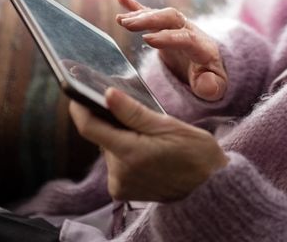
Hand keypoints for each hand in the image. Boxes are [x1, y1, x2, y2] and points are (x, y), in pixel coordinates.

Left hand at [70, 88, 227, 201]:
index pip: (90, 129)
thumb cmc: (195, 152)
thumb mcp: (168, 125)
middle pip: (101, 138)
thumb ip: (134, 112)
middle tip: (136, 113)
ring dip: (121, 138)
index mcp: (131, 154)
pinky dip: (125, 152)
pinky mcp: (123, 192)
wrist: (210, 186)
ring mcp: (120, 185)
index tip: (76, 95)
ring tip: (148, 135)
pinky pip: (116, 163)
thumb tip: (108, 94)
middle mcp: (120, 174)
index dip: (80, 109)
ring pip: (109, 149)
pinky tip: (146, 151)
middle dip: (113, 122)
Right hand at [115, 0, 227, 101]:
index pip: (186, 37)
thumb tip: (205, 85)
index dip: (167, 37)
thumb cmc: (210, 78)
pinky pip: (150, 13)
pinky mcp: (164, 28)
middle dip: (150, 19)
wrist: (210, 66)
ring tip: (120, 20)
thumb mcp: (216, 87)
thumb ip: (211, 86)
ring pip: (159, 15)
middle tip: (129, 25)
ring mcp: (176, 27)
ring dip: (140, 15)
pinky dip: (135, 5)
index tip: (147, 40)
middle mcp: (189, 30)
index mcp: (202, 46)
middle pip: (172, 18)